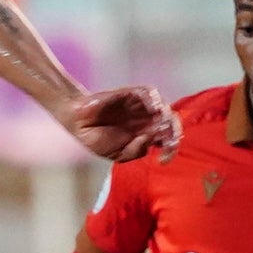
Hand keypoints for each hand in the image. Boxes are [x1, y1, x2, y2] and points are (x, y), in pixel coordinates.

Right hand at [63, 85, 178, 162]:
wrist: (79, 124)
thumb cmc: (98, 140)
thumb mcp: (119, 155)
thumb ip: (136, 151)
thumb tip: (150, 139)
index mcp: (147, 136)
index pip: (168, 140)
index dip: (171, 149)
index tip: (162, 160)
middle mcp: (147, 121)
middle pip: (172, 122)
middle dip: (173, 132)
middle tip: (165, 139)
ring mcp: (141, 107)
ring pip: (164, 106)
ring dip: (165, 116)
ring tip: (157, 126)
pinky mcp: (131, 94)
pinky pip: (149, 92)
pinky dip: (154, 99)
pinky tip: (152, 109)